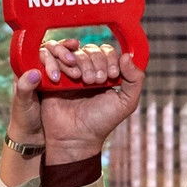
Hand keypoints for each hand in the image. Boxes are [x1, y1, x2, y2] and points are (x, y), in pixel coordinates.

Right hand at [9, 38, 143, 164]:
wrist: (76, 137)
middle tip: (95, 81)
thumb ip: (135, 80)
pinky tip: (69, 77)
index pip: (106, 51)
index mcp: (103, 72)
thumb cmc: (101, 122)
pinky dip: (61, 61)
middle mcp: (85, 69)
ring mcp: (67, 72)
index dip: (109, 58)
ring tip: (82, 80)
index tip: (111, 76)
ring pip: (73, 51)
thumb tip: (127, 56)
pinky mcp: (50, 75)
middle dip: (95, 62)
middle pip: (90, 49)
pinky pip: (52, 55)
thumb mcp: (126, 102)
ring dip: (81, 62)